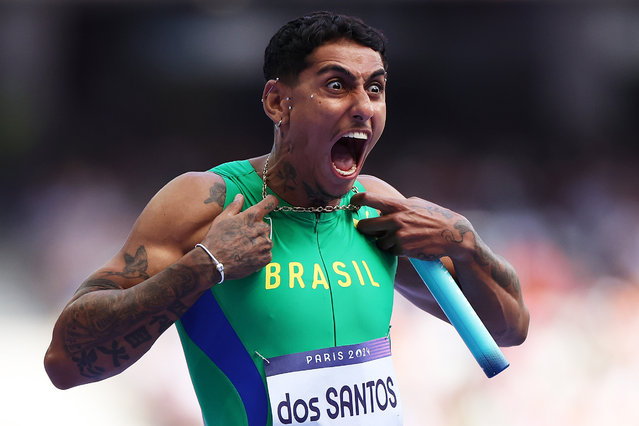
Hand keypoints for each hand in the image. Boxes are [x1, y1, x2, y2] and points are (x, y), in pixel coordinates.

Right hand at [201, 194, 278, 279]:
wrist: (214, 262)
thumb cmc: (216, 239)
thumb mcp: (222, 218)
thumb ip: (234, 206)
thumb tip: (240, 197)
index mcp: (252, 216)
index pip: (270, 203)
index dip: (271, 201)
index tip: (271, 202)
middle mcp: (262, 228)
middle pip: (264, 225)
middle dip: (256, 229)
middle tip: (242, 237)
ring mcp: (265, 244)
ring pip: (266, 240)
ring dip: (258, 243)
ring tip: (243, 248)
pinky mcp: (266, 258)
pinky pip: (266, 253)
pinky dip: (259, 255)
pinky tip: (247, 256)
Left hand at [351, 192, 473, 260]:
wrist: (453, 235)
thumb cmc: (434, 217)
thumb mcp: (416, 204)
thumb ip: (397, 205)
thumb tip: (378, 208)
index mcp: (398, 205)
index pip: (368, 199)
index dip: (356, 201)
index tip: (351, 204)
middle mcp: (396, 219)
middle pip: (365, 226)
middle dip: (365, 229)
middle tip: (368, 229)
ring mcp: (399, 236)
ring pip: (378, 241)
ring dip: (383, 241)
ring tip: (398, 238)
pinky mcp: (403, 250)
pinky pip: (389, 251)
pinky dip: (394, 249)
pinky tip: (406, 245)